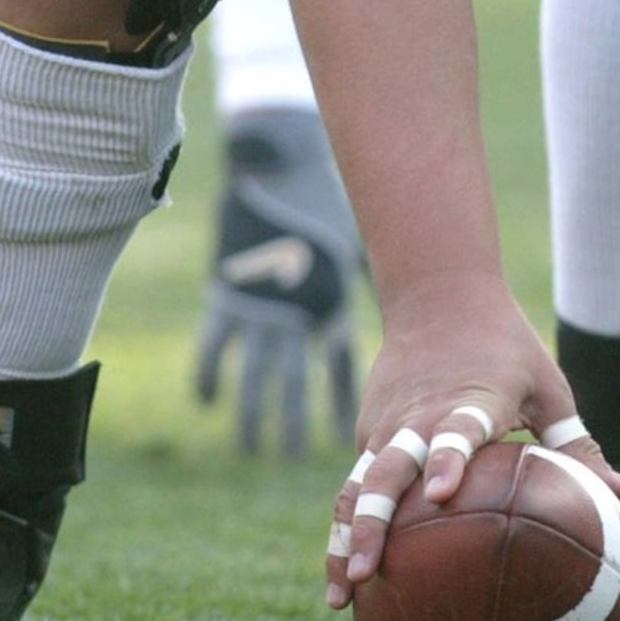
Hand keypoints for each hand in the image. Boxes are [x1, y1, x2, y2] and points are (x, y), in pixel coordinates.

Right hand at [195, 106, 362, 455]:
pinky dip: (209, 373)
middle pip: (298, 380)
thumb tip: (411, 296)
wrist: (281, 163)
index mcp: (332, 299)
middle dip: (296, 422)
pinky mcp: (226, 292)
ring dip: (255, 412)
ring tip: (251, 445)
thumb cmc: (323, 200)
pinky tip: (208, 402)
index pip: (340, 364)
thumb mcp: (351, 242)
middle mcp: (298, 310)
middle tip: (293, 457)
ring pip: (256, 373)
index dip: (340, 400)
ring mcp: (260, 304)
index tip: (348, 436)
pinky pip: (215, 344)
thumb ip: (368, 275)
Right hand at [323, 273, 619, 607]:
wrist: (438, 292)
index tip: (444, 493)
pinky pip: (355, 482)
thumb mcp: (546, 385)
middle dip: (375, 520)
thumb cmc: (506, 346)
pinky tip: (345, 578)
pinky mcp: (370, 428)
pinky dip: (345, 526)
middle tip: (370, 573)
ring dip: (347, 537)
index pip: (457, 430)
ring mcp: (389, 422)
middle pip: (389, 468)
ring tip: (343, 595)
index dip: (450, 458)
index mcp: (473, 398)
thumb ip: (576, 442)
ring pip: (360, 482)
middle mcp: (422, 413)